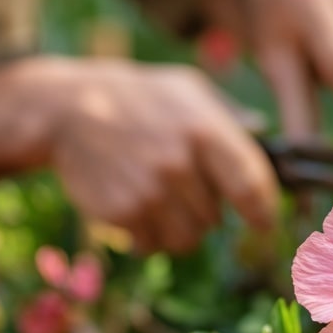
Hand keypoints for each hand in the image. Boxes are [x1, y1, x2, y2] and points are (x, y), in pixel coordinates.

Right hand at [36, 57, 279, 253]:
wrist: (65, 108)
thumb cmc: (138, 97)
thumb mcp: (187, 88)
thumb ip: (229, 114)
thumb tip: (264, 134)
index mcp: (206, 130)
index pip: (252, 187)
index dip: (265, 212)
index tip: (267, 224)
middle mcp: (180, 164)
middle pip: (216, 218)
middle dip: (208, 210)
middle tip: (184, 187)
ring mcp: (150, 191)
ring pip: (188, 239)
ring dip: (182, 228)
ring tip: (164, 200)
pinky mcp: (123, 212)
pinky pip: (154, 244)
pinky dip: (150, 236)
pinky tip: (139, 208)